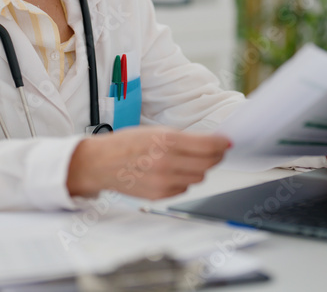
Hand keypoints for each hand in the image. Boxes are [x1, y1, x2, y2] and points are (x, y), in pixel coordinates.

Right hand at [67, 126, 230, 199]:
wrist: (100, 164)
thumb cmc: (126, 144)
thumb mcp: (155, 131)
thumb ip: (184, 138)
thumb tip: (212, 143)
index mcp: (167, 140)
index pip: (208, 146)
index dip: (222, 144)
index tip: (227, 142)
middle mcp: (167, 162)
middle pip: (208, 164)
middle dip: (214, 157)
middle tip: (213, 151)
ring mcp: (164, 181)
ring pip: (199, 178)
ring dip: (199, 169)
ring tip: (187, 161)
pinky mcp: (160, 195)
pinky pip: (184, 188)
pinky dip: (184, 180)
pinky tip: (172, 172)